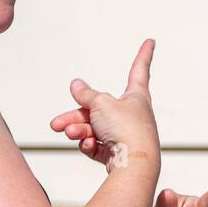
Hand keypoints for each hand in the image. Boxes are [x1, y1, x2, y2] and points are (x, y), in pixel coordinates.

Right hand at [50, 38, 159, 169]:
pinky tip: (86, 145)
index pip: (139, 70)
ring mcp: (123, 135)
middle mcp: (131, 114)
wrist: (134, 165)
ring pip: (93, 128)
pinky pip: (96, 145)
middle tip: (56, 123)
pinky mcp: (116, 154)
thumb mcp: (101, 104)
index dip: (144, 55)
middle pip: (97, 108)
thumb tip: (76, 84)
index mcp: (136, 96)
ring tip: (69, 133)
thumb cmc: (126, 129)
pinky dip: (88, 144)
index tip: (151, 41)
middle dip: (75, 115)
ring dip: (77, 130)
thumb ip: (87, 94)